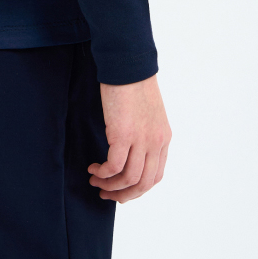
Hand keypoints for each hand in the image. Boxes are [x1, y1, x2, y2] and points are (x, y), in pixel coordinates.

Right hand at [88, 74, 171, 201]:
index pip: (156, 175)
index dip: (138, 188)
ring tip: (96, 182)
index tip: (122, 190)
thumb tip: (131, 150)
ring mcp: (141, 139)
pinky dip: (103, 172)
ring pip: (128, 178)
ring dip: (110, 186)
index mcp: (163, 138)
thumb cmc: (133, 82)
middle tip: (107, 195)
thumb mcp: (148, 113)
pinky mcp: (122, 134)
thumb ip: (145, 133)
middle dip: (124, 194)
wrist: (127, 63)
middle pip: (144, 183)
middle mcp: (156, 142)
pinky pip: (113, 165)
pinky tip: (94, 168)